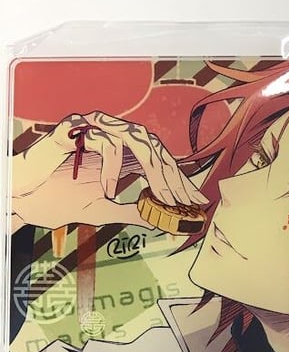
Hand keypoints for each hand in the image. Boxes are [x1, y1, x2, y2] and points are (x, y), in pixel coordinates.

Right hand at [11, 112, 207, 230]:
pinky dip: (112, 168)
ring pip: (137, 140)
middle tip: (185, 202)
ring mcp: (93, 130)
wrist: (27, 198)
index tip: (197, 201)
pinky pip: (105, 142)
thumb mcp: (106, 211)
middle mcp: (111, 138)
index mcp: (121, 155)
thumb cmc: (62, 201)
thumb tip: (163, 221)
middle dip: (174, 177)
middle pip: (154, 149)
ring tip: (158, 198)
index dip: (180, 180)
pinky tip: (109, 190)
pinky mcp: (74, 130)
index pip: (159, 162)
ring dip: (152, 172)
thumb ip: (135, 212)